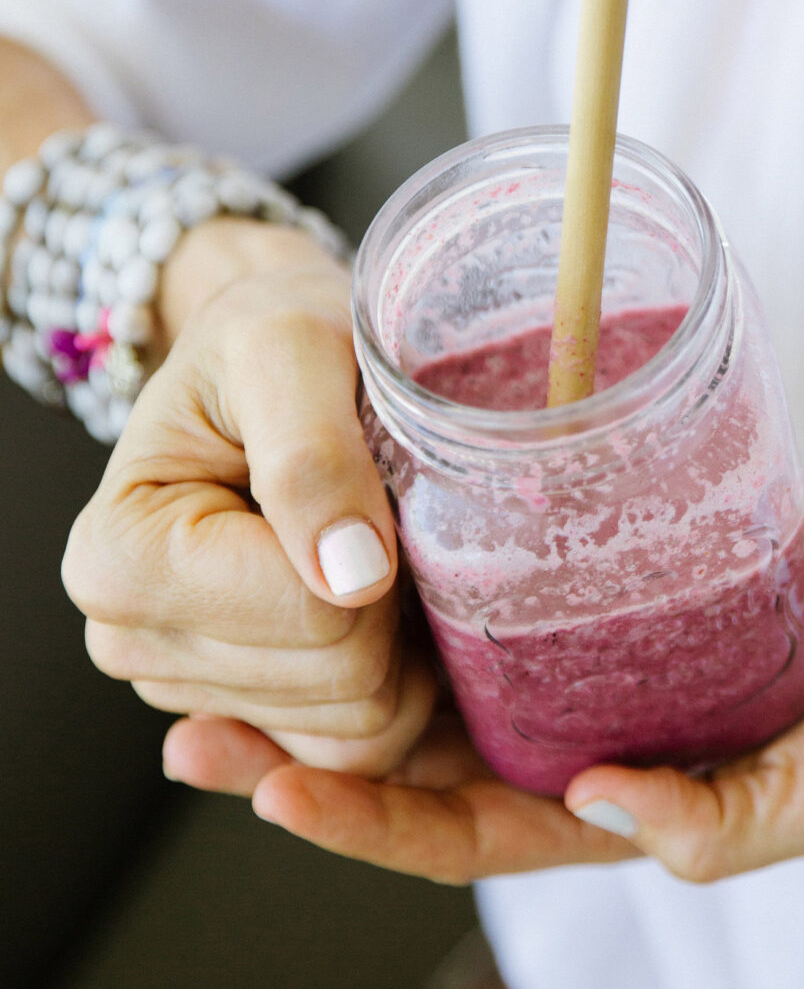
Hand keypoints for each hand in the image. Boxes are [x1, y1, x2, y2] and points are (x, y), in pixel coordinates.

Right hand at [61, 220, 436, 775]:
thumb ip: (312, 457)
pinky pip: (354, 744)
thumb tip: (350, 579)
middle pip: (340, 683)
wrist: (268, 359)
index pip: (315, 618)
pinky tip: (381, 605)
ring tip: (375, 542)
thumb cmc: (272, 340)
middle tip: (380, 508)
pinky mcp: (244, 702)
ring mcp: (189, 682)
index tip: (370, 482)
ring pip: (358, 725)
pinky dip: (395, 679)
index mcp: (121, 559)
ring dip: (401, 636)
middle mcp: (134, 639)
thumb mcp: (289, 350)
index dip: (378, 555)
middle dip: (393, 598)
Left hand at [162, 476, 803, 881]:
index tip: (272, 784)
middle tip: (194, 729)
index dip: (364, 823)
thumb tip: (603, 809)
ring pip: (427, 668)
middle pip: (412, 756)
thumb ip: (741, 825)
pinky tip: (346, 533)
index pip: (462, 832)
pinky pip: (479, 580)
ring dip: (326, 661)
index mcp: (609, 794)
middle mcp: (569, 723)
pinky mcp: (583, 567)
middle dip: (301, 750)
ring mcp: (570, 643)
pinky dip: (404, 573)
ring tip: (229, 629)